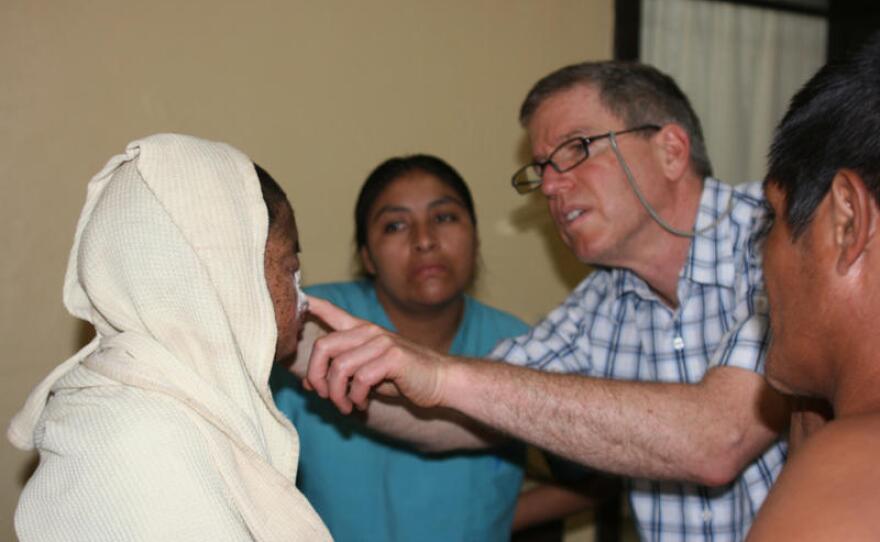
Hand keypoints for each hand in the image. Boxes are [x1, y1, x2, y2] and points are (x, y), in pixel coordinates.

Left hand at [304, 297, 449, 413]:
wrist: (441, 380)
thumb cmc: (404, 377)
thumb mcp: (368, 373)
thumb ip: (342, 373)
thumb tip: (309, 383)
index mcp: (363, 331)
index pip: (332, 312)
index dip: (312, 305)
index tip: (298, 299)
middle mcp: (369, 332)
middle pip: (323, 346)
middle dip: (316, 376)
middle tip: (322, 396)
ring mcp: (382, 342)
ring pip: (339, 368)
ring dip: (336, 394)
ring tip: (346, 407)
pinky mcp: (393, 357)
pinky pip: (360, 379)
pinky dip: (355, 398)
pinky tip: (361, 404)